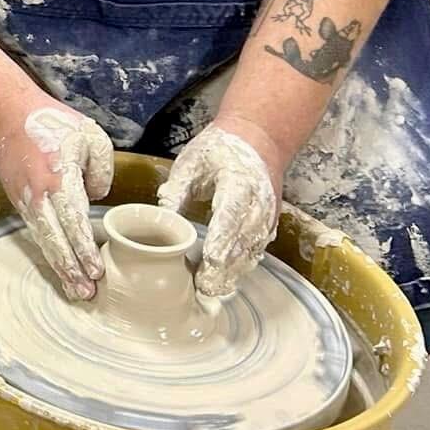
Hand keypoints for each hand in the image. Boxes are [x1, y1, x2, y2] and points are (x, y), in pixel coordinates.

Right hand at [0, 102, 114, 300]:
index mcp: (57, 178)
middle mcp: (39, 195)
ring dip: (60, 267)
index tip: (96, 270)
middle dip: (71, 269)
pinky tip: (61, 268)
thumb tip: (95, 197)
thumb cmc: (51, 124)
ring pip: (44, 241)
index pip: (73, 221)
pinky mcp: (22, 202)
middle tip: (87, 295)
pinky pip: (38, 233)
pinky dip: (50, 253)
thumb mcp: (90, 137)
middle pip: (55, 240)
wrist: (6, 116)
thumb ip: (102, 171)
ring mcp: (27, 201)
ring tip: (76, 291)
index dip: (84, 248)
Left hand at [157, 120, 283, 298]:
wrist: (258, 140)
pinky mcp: (267, 224)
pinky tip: (224, 279)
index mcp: (240, 182)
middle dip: (226, 266)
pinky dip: (242, 265)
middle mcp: (259, 202)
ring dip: (234, 271)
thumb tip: (161, 215)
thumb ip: (177, 189)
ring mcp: (267, 215)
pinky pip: (256, 249)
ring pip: (252, 250)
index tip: (210, 260)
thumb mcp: (192, 161)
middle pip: (244, 240)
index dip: (222, 239)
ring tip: (211, 289)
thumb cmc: (220, 150)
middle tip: (204, 287)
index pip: (232, 215)